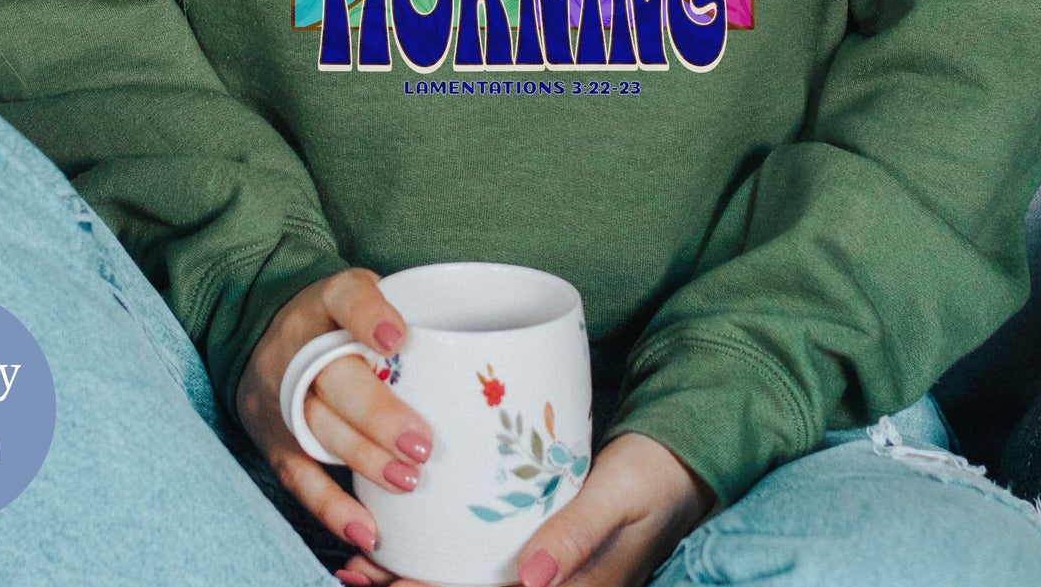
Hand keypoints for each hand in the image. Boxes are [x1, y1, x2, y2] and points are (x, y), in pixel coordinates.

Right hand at [236, 267, 435, 558]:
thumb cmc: (340, 319)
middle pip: (334, 376)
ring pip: (320, 429)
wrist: (265, 335)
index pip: (346, 297)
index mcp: (329, 298)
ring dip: (365, 460)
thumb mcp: (370, 296)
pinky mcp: (277, 439)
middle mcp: (300, 344)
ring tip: (408, 480)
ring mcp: (283, 394)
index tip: (398, 338)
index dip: (369, 316)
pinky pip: (301, 477)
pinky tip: (367, 526)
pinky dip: (332, 507)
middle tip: (422, 443)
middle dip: (377, 414)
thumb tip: (492, 356)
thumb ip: (413, 314)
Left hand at [332, 431, 716, 586]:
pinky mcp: (540, 552)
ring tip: (361, 565)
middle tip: (357, 571)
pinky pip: (483, 568)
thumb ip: (578, 534)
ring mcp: (545, 575)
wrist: (683, 465)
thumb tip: (530, 580)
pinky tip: (407, 546)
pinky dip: (442, 562)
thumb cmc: (654, 476)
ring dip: (418, 581)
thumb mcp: (620, 497)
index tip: (391, 586)